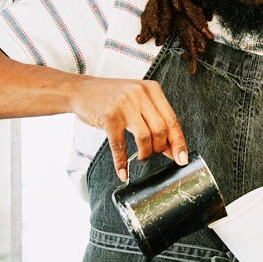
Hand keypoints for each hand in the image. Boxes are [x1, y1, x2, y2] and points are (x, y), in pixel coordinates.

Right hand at [71, 76, 187, 180]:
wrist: (80, 90)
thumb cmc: (111, 97)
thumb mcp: (137, 101)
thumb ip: (154, 119)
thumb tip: (171, 148)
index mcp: (152, 89)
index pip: (172, 119)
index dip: (179, 142)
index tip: (182, 158)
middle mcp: (139, 94)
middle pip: (160, 130)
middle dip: (160, 148)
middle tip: (154, 154)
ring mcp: (124, 104)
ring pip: (144, 138)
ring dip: (145, 154)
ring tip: (140, 157)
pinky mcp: (108, 116)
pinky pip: (119, 145)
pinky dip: (122, 162)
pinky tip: (123, 171)